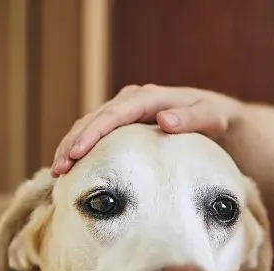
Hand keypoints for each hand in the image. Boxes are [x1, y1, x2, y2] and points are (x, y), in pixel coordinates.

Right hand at [50, 84, 242, 176]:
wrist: (215, 116)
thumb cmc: (213, 118)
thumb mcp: (209, 117)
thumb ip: (191, 118)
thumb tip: (165, 119)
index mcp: (149, 97)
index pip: (113, 114)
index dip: (93, 133)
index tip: (77, 153)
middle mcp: (133, 99)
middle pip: (94, 119)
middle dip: (73, 143)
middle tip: (59, 168)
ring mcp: (125, 110)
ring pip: (89, 125)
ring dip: (72, 146)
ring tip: (58, 171)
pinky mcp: (123, 123)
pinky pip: (96, 133)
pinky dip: (81, 148)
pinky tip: (72, 167)